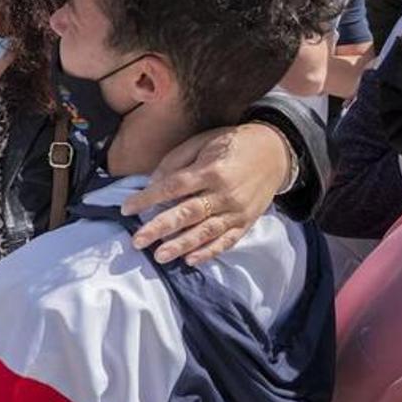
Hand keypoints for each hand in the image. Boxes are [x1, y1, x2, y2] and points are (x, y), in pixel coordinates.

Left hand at [121, 123, 289, 265]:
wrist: (276, 152)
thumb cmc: (231, 144)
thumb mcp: (202, 142)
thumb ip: (175, 162)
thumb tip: (152, 184)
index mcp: (210, 170)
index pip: (173, 187)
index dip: (148, 198)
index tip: (126, 208)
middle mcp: (224, 193)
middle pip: (187, 213)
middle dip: (160, 228)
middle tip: (137, 241)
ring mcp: (237, 211)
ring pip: (206, 232)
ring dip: (181, 245)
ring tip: (159, 256)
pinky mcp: (246, 222)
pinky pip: (227, 241)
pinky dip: (209, 252)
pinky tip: (190, 260)